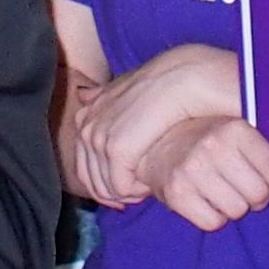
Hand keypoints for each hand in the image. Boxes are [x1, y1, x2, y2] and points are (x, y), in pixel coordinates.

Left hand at [64, 45, 240, 208]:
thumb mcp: (126, 87)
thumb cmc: (163, 83)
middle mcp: (86, 125)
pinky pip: (120, 187)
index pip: (84, 167)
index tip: (130, 189)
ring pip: (106, 188)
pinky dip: (137, 191)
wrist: (185, 75)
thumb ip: (104, 95)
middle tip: (142, 191)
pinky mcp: (117, 148)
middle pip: (91, 182)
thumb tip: (83, 94)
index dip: (106, 184)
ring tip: (150, 186)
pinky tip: (152, 182)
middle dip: (117, 193)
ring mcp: (98, 136)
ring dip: (129, 193)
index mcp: (86, 114)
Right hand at [134, 116, 268, 230]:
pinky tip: (204, 200)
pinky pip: (213, 223)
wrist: (156, 144)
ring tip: (220, 190)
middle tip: (239, 185)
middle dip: (255, 198)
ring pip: (237, 211)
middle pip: (258, 195)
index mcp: (236, 128)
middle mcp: (214, 145)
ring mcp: (192, 168)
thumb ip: (267, 156)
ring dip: (233, 208)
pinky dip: (213, 218)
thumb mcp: (238, 135)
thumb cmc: (209, 142)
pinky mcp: (175, 191)